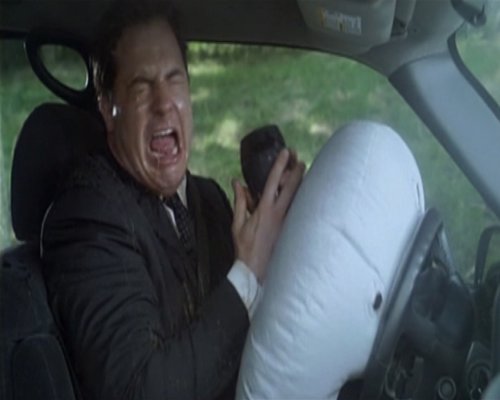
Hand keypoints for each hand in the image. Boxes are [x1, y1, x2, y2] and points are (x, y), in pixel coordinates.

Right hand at [232, 149, 304, 282]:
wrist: (255, 269)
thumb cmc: (245, 247)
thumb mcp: (238, 223)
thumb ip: (240, 200)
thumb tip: (236, 182)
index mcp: (265, 209)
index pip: (274, 181)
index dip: (281, 165)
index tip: (287, 152)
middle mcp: (280, 213)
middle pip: (293, 186)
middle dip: (298, 170)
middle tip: (300, 158)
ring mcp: (288, 221)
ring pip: (298, 197)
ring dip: (301, 182)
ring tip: (303, 171)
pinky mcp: (292, 228)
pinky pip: (298, 208)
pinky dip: (300, 198)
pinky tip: (303, 193)